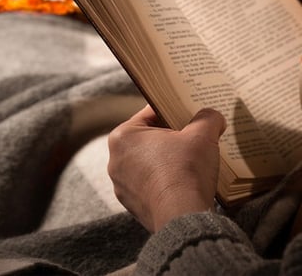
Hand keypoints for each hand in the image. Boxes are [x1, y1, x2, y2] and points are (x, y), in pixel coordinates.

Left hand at [107, 105, 225, 232]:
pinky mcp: (132, 204)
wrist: (181, 216)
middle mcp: (115, 159)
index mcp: (122, 136)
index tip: (190, 114)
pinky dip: (165, 184)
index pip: (150, 114)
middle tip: (194, 138)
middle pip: (149, 140)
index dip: (174, 111)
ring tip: (192, 163)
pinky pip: (150, 186)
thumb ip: (207, 118)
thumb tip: (211, 115)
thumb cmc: (186, 170)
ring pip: (149, 164)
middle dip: (171, 138)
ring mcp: (121, 184)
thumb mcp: (202, 135)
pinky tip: (184, 184)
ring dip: (167, 162)